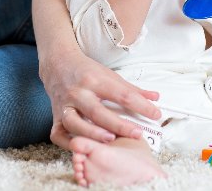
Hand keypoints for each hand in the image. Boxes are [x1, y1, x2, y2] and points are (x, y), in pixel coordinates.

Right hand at [40, 48, 160, 148]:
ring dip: (92, 133)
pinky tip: (83, 147)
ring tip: (111, 140)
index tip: (156, 114)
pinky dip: (68, 143)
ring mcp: (65, 105)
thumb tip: (155, 98)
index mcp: (95, 79)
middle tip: (137, 134)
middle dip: (118, 124)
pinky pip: (58, 134)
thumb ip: (132, 89)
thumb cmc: (87, 71)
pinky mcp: (55, 116)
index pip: (121, 94)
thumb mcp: (110, 75)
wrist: (58, 63)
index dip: (141, 105)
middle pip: (98, 111)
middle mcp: (78, 92)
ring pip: (75, 123)